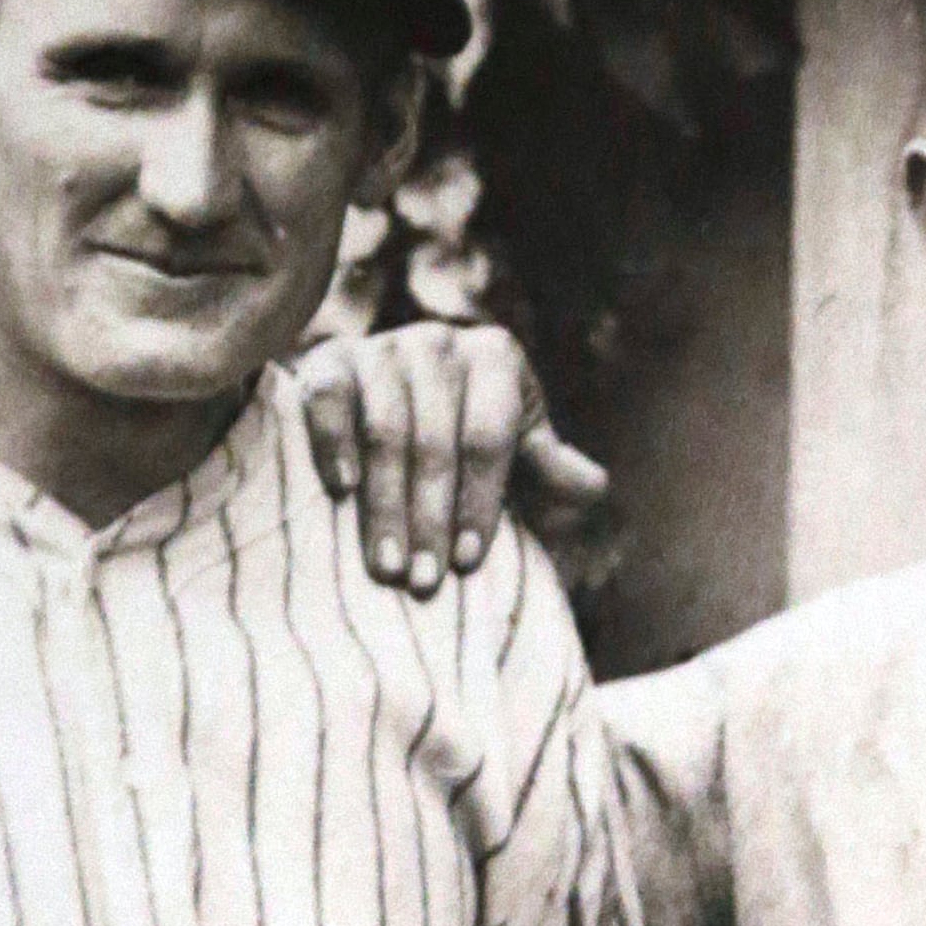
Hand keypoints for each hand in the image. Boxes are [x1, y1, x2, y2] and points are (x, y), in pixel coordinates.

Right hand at [287, 319, 607, 594]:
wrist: (387, 393)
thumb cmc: (466, 432)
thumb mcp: (516, 444)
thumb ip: (549, 466)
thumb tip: (595, 489)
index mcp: (495, 358)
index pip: (487, 438)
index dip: (480, 502)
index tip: (469, 561)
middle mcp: (439, 342)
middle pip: (435, 442)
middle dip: (430, 519)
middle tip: (423, 582)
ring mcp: (382, 347)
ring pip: (385, 431)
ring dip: (385, 505)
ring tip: (386, 568)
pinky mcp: (331, 359)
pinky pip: (330, 402)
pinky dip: (334, 444)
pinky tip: (340, 492)